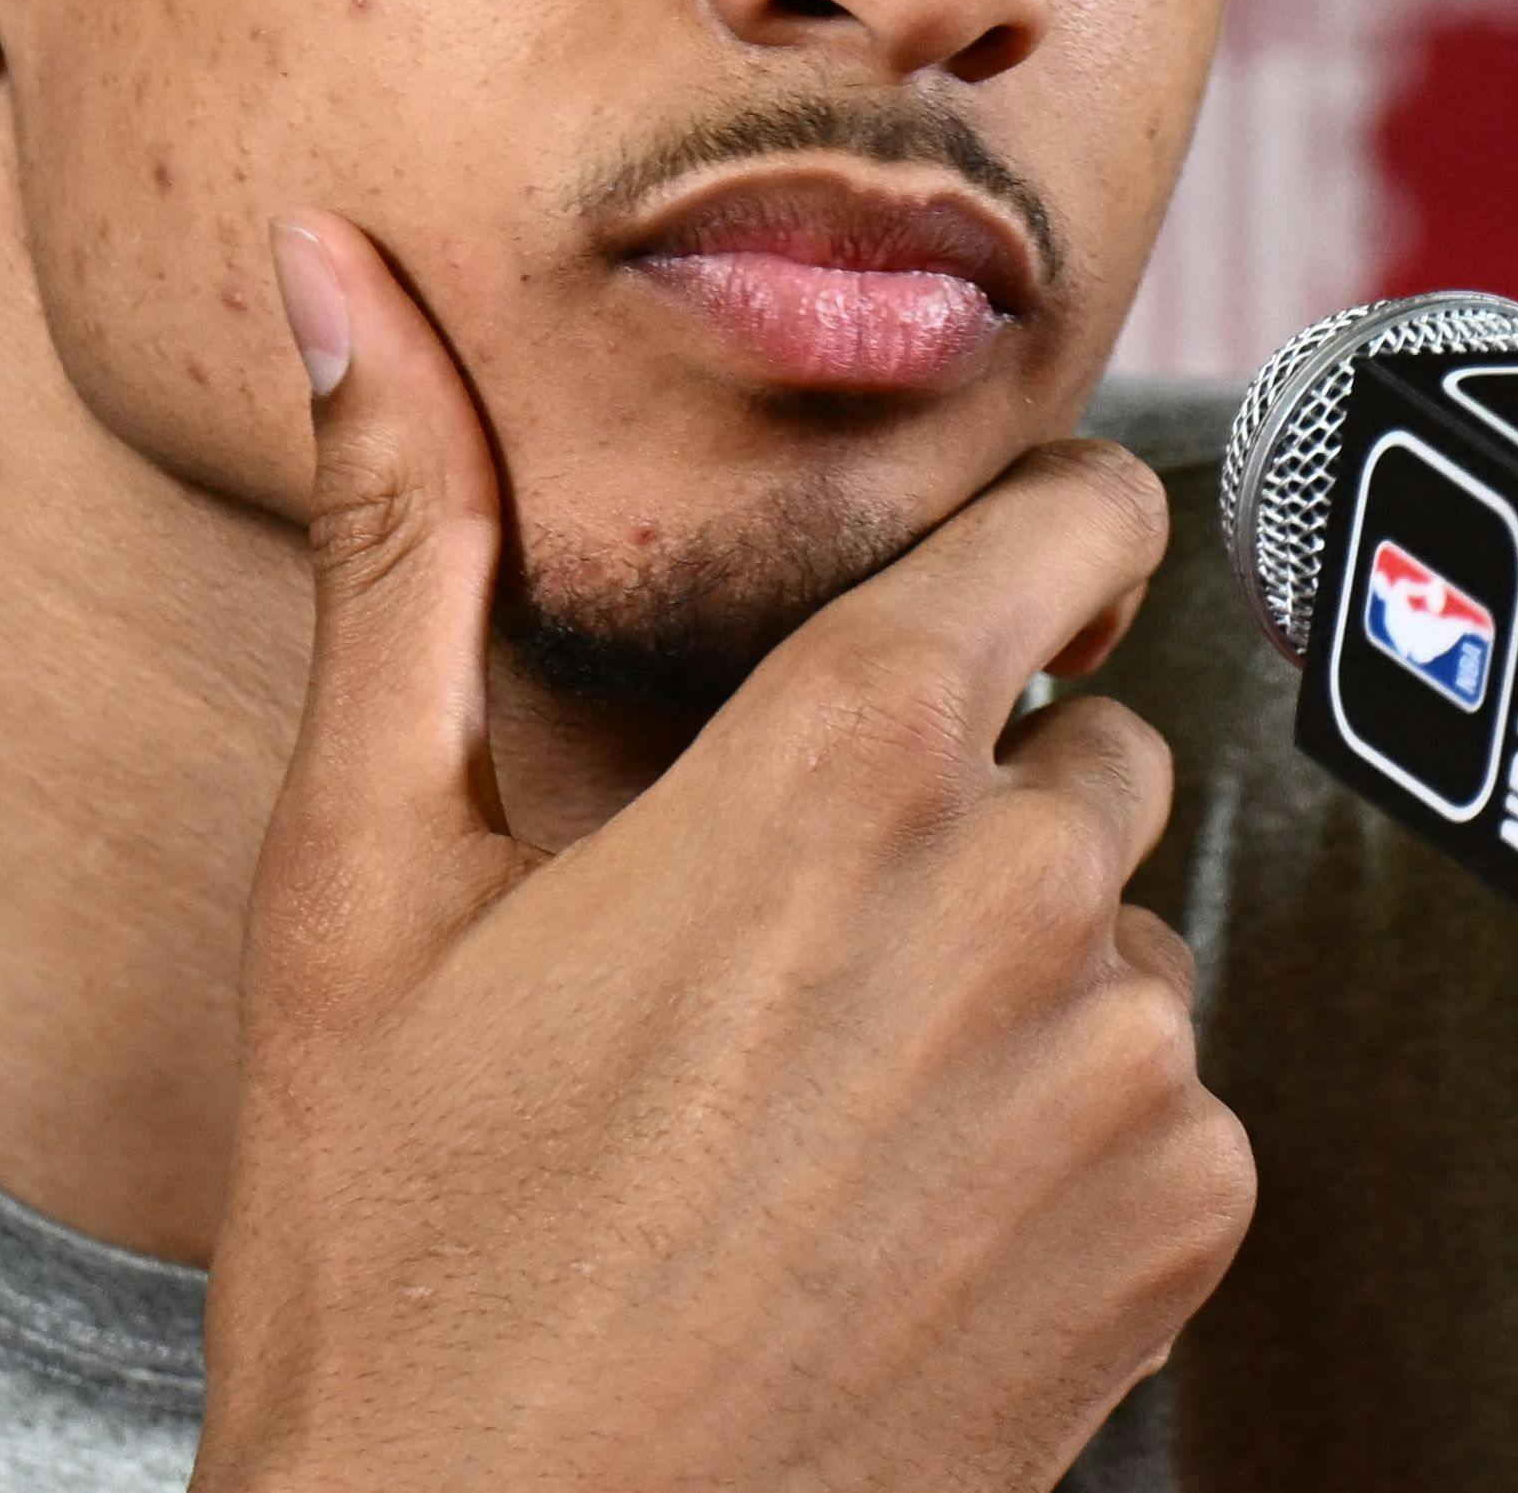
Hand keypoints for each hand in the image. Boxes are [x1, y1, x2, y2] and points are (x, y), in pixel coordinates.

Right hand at [191, 213, 1252, 1492]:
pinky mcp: (1183, 1235)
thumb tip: (334, 266)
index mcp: (840, 759)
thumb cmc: (400, 1251)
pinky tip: (892, 1215)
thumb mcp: (358, 882)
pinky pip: (1174, 1103)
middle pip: (1085, 738)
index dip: (1040, 533)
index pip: (1069, 526)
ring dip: (1014, 975)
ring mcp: (1125, 1073)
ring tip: (810, 1101)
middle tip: (782, 932)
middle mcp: (1023, 889)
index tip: (989, 577)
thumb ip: (401, 539)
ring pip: (1123, 931)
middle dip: (970, 795)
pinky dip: (1063, 1136)